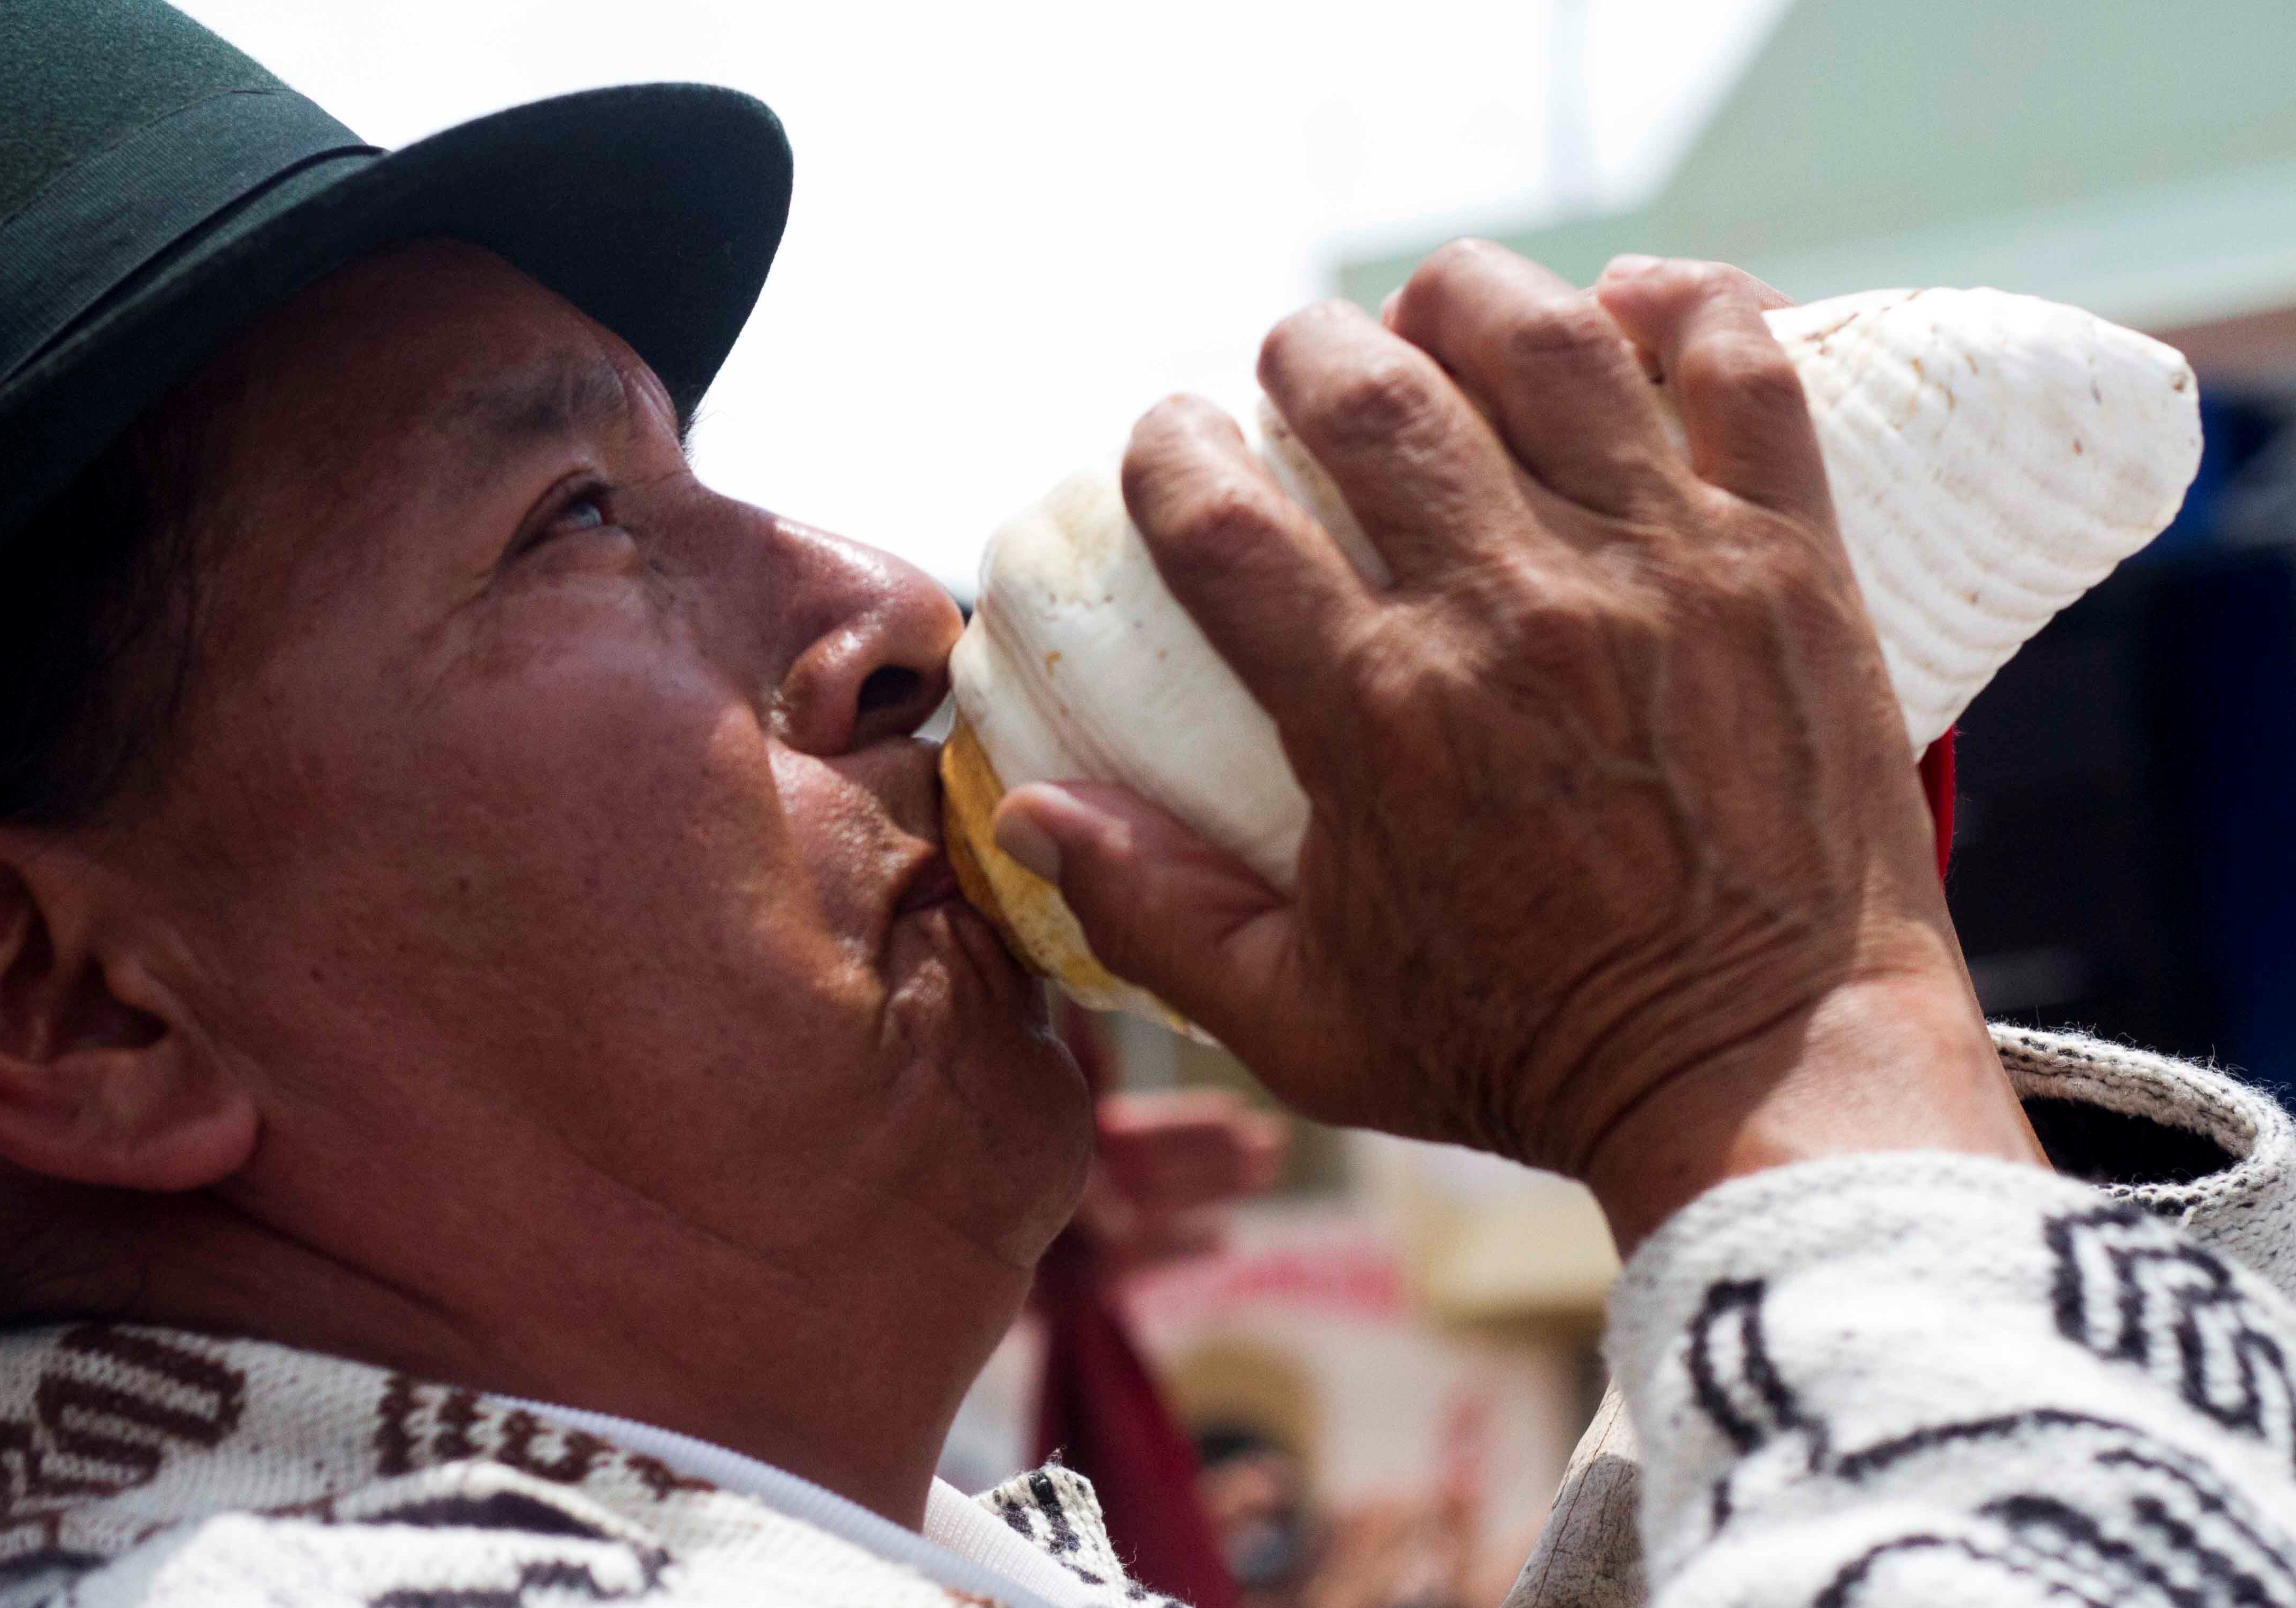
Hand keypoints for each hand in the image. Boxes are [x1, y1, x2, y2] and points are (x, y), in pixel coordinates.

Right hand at [994, 245, 2042, 1248]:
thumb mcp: (1301, 1024)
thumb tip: (1026, 812)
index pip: (1221, 515)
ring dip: (1465, 297)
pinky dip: (1681, 308)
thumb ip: (1152, 916)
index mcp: (1375, 711)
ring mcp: (1663, 569)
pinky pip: (1739, 369)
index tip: (1169, 442)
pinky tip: (1626, 308)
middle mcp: (1512, 613)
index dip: (1169, 450)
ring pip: (1544, 342)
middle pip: (1373, 392)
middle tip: (1300, 367)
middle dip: (1305, 349)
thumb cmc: (1527, 1055)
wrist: (1771, 1081)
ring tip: (1437, 311)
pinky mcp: (1789, 560)